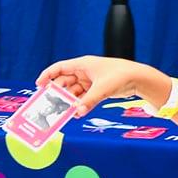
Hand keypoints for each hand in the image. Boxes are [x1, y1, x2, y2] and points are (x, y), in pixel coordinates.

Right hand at [36, 56, 172, 116]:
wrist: (139, 78)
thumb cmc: (121, 75)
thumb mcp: (102, 89)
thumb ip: (88, 102)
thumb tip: (77, 113)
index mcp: (83, 64)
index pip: (59, 68)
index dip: (47, 76)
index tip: (38, 86)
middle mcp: (84, 72)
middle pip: (64, 82)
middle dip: (58, 93)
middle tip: (50, 104)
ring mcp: (90, 81)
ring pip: (73, 92)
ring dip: (69, 101)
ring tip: (64, 112)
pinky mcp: (96, 89)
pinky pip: (83, 98)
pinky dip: (79, 104)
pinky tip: (76, 113)